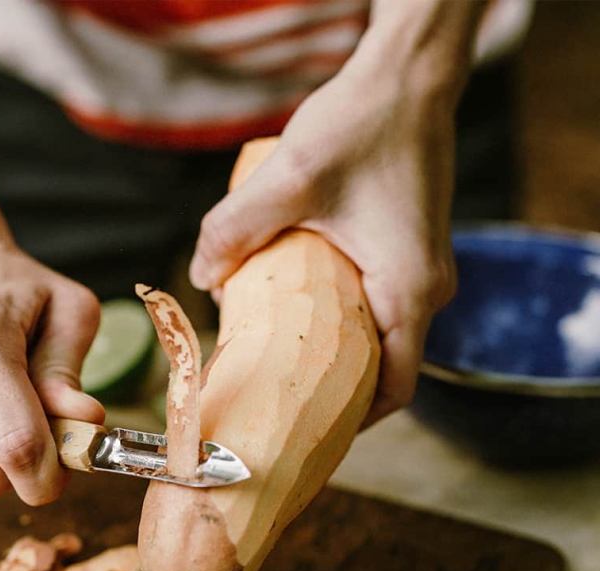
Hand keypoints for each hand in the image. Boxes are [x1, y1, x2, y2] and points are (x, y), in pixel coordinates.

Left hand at [189, 40, 462, 425]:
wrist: (409, 78)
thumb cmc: (365, 124)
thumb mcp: (289, 179)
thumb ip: (234, 230)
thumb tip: (201, 277)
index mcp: (410, 291)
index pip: (393, 388)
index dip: (354, 422)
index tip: (309, 434)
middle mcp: (428, 289)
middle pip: (388, 370)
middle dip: (340, 394)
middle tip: (286, 404)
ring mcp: (423, 271)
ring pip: (384, 339)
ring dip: (342, 358)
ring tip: (289, 365)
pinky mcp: (411, 252)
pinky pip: (383, 309)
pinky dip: (348, 326)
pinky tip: (305, 316)